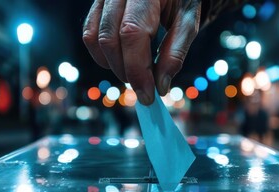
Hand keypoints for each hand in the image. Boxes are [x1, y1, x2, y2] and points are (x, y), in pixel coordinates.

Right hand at [83, 0, 200, 104]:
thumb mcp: (189, 21)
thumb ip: (175, 52)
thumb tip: (160, 86)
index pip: (132, 33)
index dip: (137, 69)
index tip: (147, 95)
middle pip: (110, 39)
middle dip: (126, 71)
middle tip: (144, 86)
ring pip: (95, 38)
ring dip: (112, 64)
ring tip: (135, 70)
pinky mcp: (97, 4)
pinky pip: (90, 33)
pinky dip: (102, 54)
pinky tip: (122, 59)